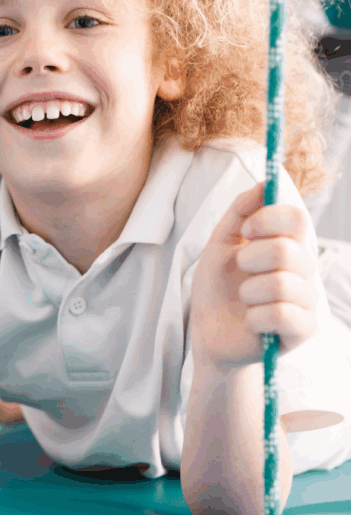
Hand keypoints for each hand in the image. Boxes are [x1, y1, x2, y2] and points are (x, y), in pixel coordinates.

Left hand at [189, 182, 317, 372]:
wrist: (208, 332)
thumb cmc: (217, 287)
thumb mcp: (220, 244)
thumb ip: (241, 212)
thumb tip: (266, 182)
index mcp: (287, 245)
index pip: (297, 218)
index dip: (269, 219)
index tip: (246, 230)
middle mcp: (304, 270)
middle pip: (288, 250)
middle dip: (250, 259)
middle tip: (240, 270)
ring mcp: (307, 301)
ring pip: (282, 283)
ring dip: (248, 291)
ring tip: (243, 300)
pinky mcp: (302, 330)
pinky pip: (283, 315)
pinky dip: (255, 317)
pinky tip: (251, 321)